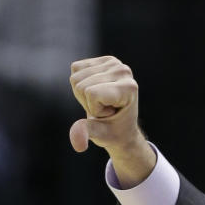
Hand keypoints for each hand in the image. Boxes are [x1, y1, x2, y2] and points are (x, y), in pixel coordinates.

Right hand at [69, 56, 154, 186]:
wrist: (121, 125)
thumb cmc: (113, 131)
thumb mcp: (99, 134)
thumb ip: (86, 133)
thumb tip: (77, 145)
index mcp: (129, 87)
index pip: (91, 93)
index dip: (95, 109)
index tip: (110, 114)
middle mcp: (123, 70)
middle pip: (81, 85)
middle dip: (88, 102)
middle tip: (105, 109)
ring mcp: (114, 62)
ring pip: (76, 77)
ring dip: (83, 94)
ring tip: (102, 101)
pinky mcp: (102, 59)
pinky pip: (75, 69)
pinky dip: (80, 83)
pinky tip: (96, 91)